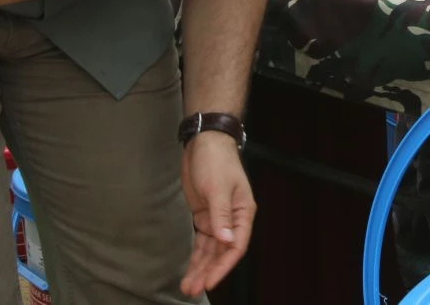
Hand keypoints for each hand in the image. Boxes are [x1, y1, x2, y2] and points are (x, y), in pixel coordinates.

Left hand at [179, 131, 254, 296]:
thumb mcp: (217, 187)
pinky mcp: (204, 216)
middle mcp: (232, 220)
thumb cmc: (216, 161)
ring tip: (187, 286)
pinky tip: (188, 270)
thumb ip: (221, 215)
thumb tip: (226, 241)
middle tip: (192, 289)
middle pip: (221, 253)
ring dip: (200, 268)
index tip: (209, 281)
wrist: (204, 142)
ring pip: (210, 251)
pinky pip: (201, 242)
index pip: (236, 246)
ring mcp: (218, 219)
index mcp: (242, 213)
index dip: (223, 266)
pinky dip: (195, 256)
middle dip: (207, 272)